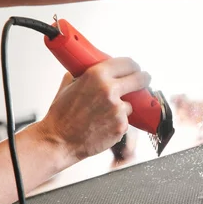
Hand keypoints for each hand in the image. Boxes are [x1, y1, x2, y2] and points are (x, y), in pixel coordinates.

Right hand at [35, 57, 150, 164]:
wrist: (58, 141)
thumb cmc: (61, 116)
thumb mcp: (68, 86)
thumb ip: (82, 74)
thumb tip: (89, 66)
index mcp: (96, 75)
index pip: (127, 63)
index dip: (134, 66)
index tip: (136, 69)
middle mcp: (109, 89)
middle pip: (140, 78)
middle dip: (144, 79)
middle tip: (143, 80)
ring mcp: (117, 109)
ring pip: (130, 103)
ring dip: (123, 107)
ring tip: (104, 114)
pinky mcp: (121, 125)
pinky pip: (125, 120)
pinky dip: (118, 122)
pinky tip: (103, 125)